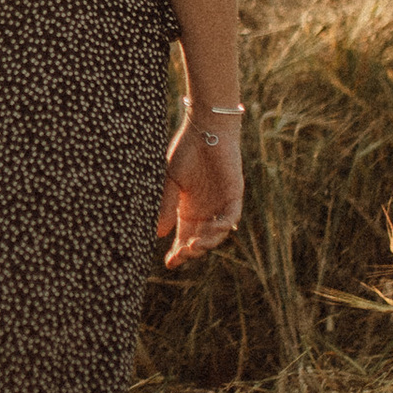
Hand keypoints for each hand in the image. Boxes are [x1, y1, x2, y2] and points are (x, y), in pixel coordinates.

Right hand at [157, 117, 243, 268]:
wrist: (204, 130)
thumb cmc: (185, 152)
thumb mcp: (169, 182)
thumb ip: (165, 206)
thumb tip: (158, 233)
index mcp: (187, 209)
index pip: (182, 237)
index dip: (177, 252)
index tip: (168, 263)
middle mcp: (205, 211)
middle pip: (199, 240)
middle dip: (190, 251)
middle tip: (181, 254)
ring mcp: (220, 204)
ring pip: (216, 234)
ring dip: (206, 243)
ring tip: (194, 246)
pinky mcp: (234, 196)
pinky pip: (231, 217)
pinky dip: (223, 226)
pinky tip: (212, 230)